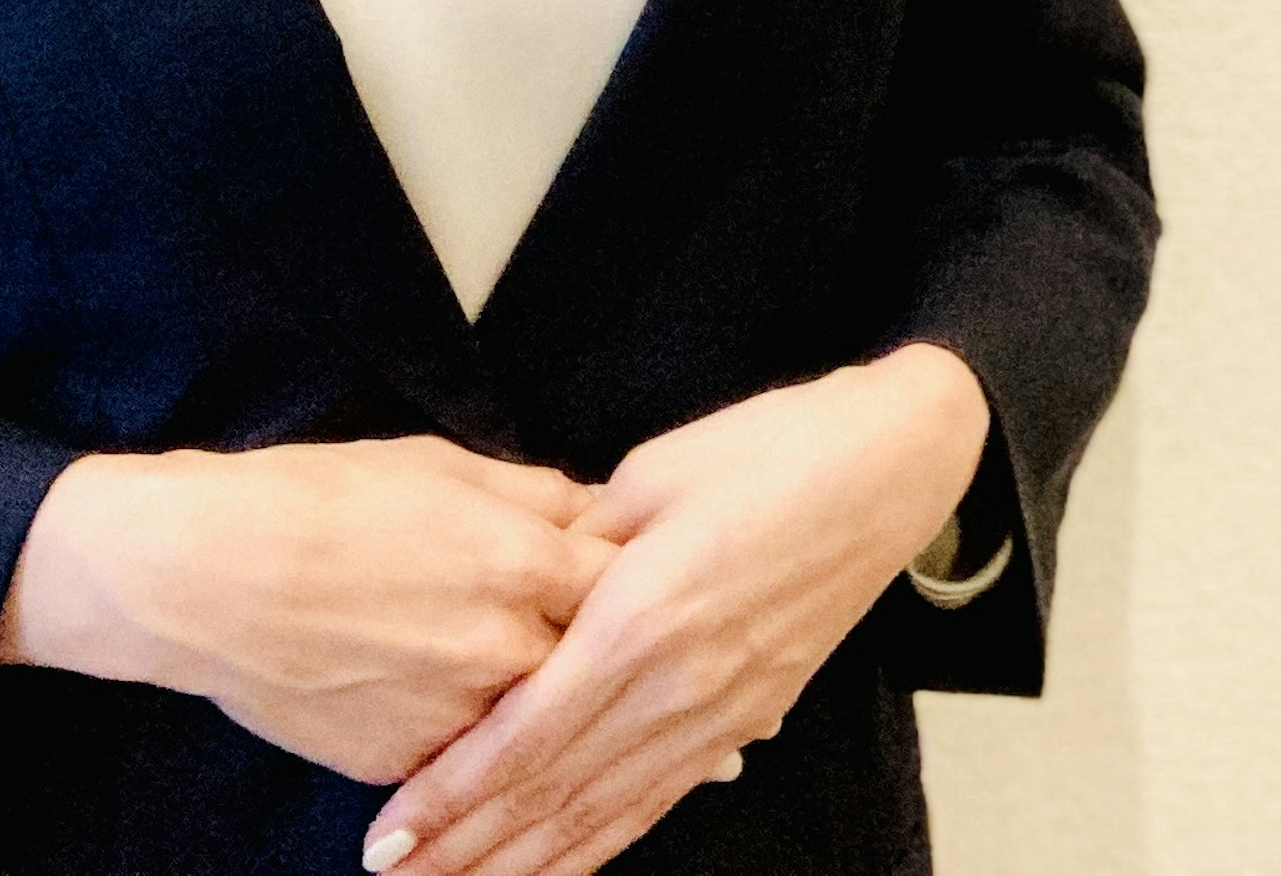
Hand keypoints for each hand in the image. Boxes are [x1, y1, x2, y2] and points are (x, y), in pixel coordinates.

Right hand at [0, 434, 615, 785]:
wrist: (203, 577)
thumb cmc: (315, 500)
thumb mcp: (439, 465)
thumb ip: (531, 494)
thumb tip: (596, 508)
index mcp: (522, 557)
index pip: (627, 581)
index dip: (646, 582)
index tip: (668, 586)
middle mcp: (503, 644)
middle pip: (596, 661)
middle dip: (618, 658)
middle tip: (655, 660)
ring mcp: (456, 714)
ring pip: (537, 722)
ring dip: (557, 711)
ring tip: (592, 712)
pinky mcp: (405, 763)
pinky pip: (468, 753)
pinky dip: (480, 741)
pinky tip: (486, 731)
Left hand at [361, 343, 991, 875]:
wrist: (889, 467)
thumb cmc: (771, 448)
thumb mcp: (652, 474)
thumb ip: (577, 543)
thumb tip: (521, 588)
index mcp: (642, 617)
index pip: (527, 734)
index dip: (454, 793)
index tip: (390, 829)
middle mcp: (678, 683)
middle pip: (555, 791)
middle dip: (469, 845)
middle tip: (395, 875)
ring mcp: (719, 712)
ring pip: (606, 812)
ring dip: (527, 861)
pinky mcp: (749, 717)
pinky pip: (662, 799)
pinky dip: (604, 844)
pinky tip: (561, 868)